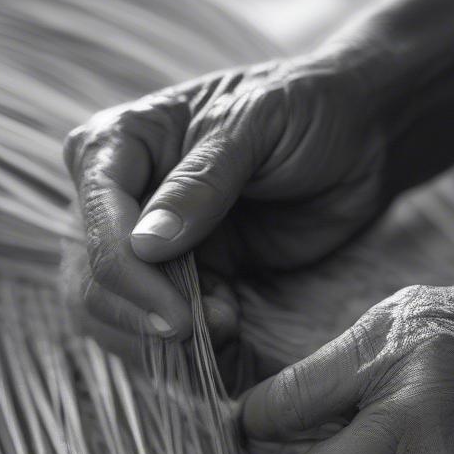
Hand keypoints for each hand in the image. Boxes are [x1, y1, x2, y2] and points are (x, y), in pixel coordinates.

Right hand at [61, 57, 384, 343]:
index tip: (177, 317)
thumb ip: (201, 181)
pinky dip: (191, 347)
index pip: (96, 222)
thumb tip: (145, 246)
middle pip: (92, 279)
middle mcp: (119, 198)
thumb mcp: (256, 124)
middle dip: (145, 317)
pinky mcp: (188, 278)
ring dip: (165, 341)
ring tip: (231, 326)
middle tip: (215, 327)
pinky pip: (164, 328)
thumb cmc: (305, 106)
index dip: (129, 277)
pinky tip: (233, 336)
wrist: (361, 135)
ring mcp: (151, 244)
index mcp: (117, 144)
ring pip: (118, 314)